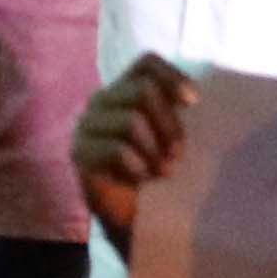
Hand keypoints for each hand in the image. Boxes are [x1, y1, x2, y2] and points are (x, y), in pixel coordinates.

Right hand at [69, 53, 198, 234]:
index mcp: (125, 90)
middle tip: (179, 152)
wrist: (129, 213)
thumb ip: (177, 111)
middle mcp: (102, 101)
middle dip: (169, 123)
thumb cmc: (155, 169)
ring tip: (165, 171)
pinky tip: (142, 181)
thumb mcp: (171, 135)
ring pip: (131, 121)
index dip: (172, 77)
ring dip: (155, 150)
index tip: (193, 102)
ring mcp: (87, 126)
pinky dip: (138, 168)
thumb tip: (196, 98)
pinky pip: (117, 151)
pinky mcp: (80, 154)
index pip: (146, 64)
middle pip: (142, 91)